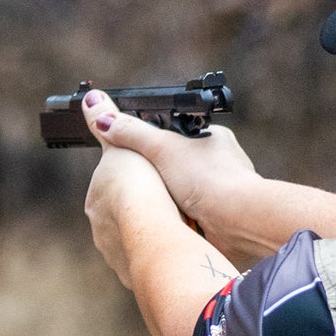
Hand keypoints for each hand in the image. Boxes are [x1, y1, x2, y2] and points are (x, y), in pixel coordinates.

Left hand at [82, 90, 180, 289]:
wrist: (159, 239)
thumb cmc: (147, 189)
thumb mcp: (133, 146)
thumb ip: (115, 125)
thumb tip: (90, 99)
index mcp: (96, 201)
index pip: (113, 186)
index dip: (136, 177)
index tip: (155, 175)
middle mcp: (101, 232)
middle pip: (125, 216)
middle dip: (146, 208)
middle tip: (173, 199)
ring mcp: (118, 258)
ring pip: (140, 241)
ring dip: (157, 233)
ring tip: (185, 225)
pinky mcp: (139, 278)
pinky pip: (155, 263)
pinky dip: (168, 254)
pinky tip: (185, 247)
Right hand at [92, 101, 259, 243]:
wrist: (237, 221)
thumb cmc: (208, 179)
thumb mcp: (161, 148)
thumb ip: (129, 132)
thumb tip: (98, 114)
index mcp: (210, 136)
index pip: (172, 133)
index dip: (148, 143)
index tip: (129, 153)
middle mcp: (217, 162)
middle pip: (173, 165)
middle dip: (155, 177)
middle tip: (140, 184)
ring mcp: (218, 191)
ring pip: (179, 192)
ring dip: (166, 199)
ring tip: (154, 204)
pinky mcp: (217, 217)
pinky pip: (188, 215)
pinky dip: (177, 218)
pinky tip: (169, 220)